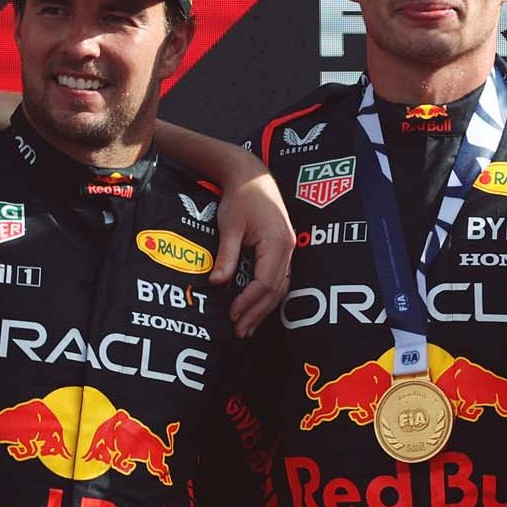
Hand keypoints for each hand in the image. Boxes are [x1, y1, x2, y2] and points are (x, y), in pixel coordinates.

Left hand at [211, 166, 293, 336]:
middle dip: (257, 312)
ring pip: (281, 286)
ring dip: (264, 308)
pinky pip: (280, 277)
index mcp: (276, 243)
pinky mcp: (284, 247)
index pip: (265, 282)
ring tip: (248, 326)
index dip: (249, 302)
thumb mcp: (230, 226)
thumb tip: (217, 283)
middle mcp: (288, 248)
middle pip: (276, 290)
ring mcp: (289, 248)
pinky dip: (269, 295)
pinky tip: (258, 306)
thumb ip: (226, 256)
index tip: (232, 315)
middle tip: (240, 331)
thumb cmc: (240, 197)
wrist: (251, 175)